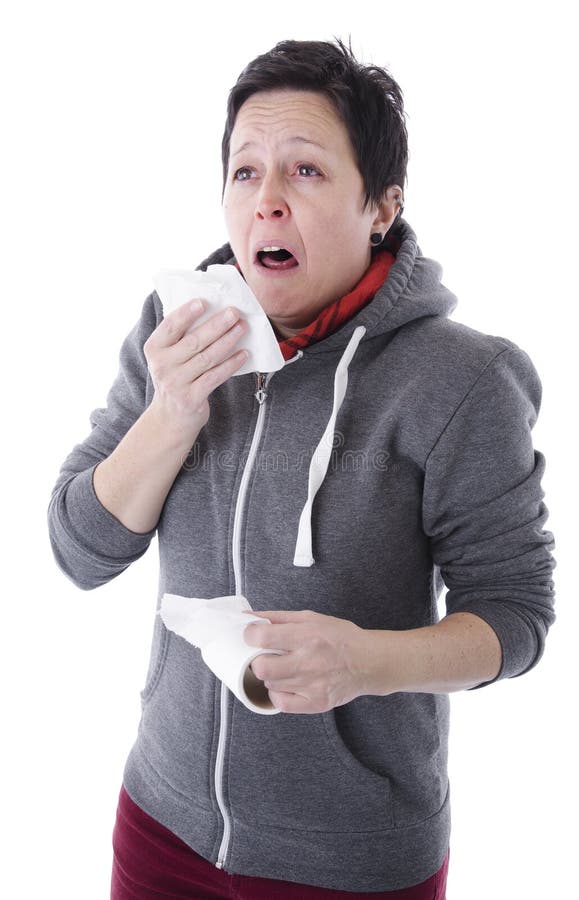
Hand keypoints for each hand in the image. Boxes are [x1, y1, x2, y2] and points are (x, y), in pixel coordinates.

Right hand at [144, 299, 247, 440]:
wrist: (170, 417)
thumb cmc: (175, 377)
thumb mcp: (168, 356)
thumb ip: (181, 336)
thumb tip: (211, 310)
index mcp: (154, 349)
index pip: (170, 326)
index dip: (187, 313)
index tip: (204, 302)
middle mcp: (162, 366)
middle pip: (194, 341)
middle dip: (217, 325)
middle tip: (234, 312)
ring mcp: (176, 383)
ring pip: (207, 358)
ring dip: (228, 341)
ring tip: (242, 328)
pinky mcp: (191, 398)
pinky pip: (215, 377)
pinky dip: (231, 364)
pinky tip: (244, 354)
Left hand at [242, 609, 366, 713]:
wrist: (369, 662)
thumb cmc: (340, 637)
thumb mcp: (310, 617)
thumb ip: (277, 617)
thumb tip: (247, 616)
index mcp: (307, 636)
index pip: (262, 638)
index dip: (250, 635)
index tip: (252, 635)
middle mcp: (309, 662)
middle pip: (262, 668)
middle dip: (256, 660)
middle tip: (264, 655)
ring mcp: (312, 686)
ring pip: (270, 685)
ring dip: (270, 675)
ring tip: (282, 667)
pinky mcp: (315, 703)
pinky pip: (281, 703)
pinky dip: (278, 694)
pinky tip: (286, 683)